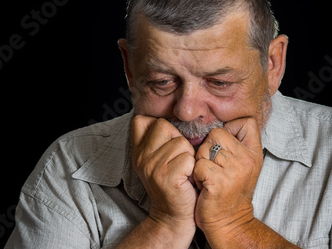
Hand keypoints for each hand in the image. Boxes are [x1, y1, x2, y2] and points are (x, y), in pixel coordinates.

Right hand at [130, 115, 197, 240]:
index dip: (159, 127)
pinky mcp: (166, 177)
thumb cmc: (174, 185)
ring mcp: (152, 167)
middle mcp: (141, 157)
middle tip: (179, 160)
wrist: (173, 217)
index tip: (166, 144)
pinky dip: (193, 167)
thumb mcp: (159, 160)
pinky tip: (188, 178)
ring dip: (189, 155)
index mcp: (137, 151)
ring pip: (180, 142)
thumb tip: (176, 114)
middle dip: (178, 139)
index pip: (142, 120)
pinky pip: (188, 157)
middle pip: (164, 125)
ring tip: (184, 171)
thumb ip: (160, 140)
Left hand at [193, 117, 262, 239]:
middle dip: (208, 147)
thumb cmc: (230, 192)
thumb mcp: (243, 165)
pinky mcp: (218, 181)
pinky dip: (196, 175)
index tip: (224, 146)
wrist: (229, 223)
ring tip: (208, 176)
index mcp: (254, 153)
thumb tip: (221, 124)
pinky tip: (204, 185)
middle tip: (212, 166)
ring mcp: (234, 170)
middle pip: (217, 133)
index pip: (245, 122)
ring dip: (201, 162)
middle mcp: (247, 160)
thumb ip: (237, 144)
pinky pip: (198, 164)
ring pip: (204, 148)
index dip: (230, 128)